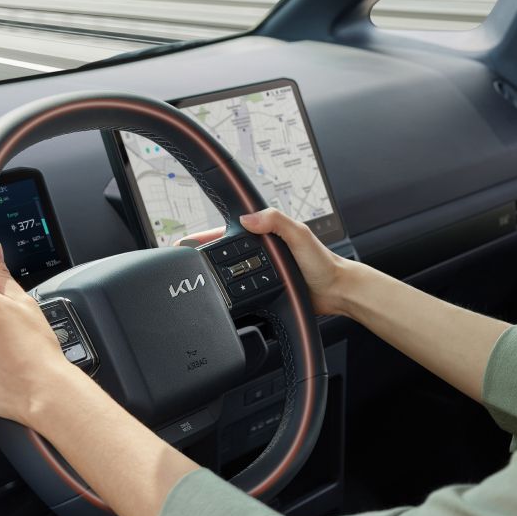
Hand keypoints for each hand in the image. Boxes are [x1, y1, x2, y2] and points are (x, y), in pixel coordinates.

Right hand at [178, 209, 351, 316]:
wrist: (336, 291)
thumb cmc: (323, 263)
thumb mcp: (300, 234)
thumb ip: (275, 221)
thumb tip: (247, 219)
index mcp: (265, 233)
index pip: (229, 231)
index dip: (206, 236)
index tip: (186, 241)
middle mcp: (261, 251)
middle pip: (224, 252)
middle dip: (202, 255)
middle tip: (180, 262)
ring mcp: (262, 272)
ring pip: (229, 273)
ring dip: (213, 275)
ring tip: (191, 278)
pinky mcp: (264, 290)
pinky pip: (241, 291)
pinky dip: (228, 293)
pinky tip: (217, 296)